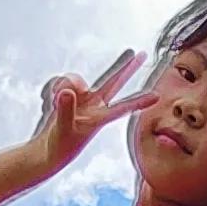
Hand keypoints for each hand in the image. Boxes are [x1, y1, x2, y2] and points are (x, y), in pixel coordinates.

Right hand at [29, 48, 155, 175]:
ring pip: (74, 79)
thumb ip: (64, 110)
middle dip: (127, 67)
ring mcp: (83, 99)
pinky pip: (62, 81)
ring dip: (62, 86)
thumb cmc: (59, 146)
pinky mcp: (71, 96)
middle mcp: (94, 106)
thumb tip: (67, 92)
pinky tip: (51, 101)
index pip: (123, 108)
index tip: (157, 96)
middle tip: (142, 54)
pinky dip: (54, 88)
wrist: (49, 151)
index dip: (139, 102)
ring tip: (53, 103)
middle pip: (114, 82)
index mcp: (98, 119)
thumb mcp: (61, 130)